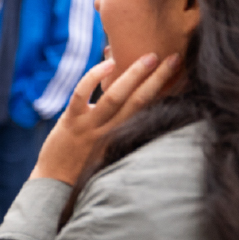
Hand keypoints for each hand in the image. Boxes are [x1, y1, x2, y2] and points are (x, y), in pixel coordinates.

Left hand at [30, 52, 181, 185]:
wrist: (56, 182)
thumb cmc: (85, 163)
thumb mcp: (110, 146)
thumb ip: (124, 128)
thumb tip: (137, 100)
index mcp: (124, 137)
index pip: (150, 111)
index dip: (166, 91)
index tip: (182, 73)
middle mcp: (111, 132)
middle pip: (140, 102)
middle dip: (158, 79)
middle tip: (174, 58)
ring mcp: (90, 126)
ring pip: (114, 97)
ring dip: (134, 75)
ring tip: (149, 57)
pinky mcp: (70, 121)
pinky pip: (82, 95)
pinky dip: (94, 77)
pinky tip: (108, 63)